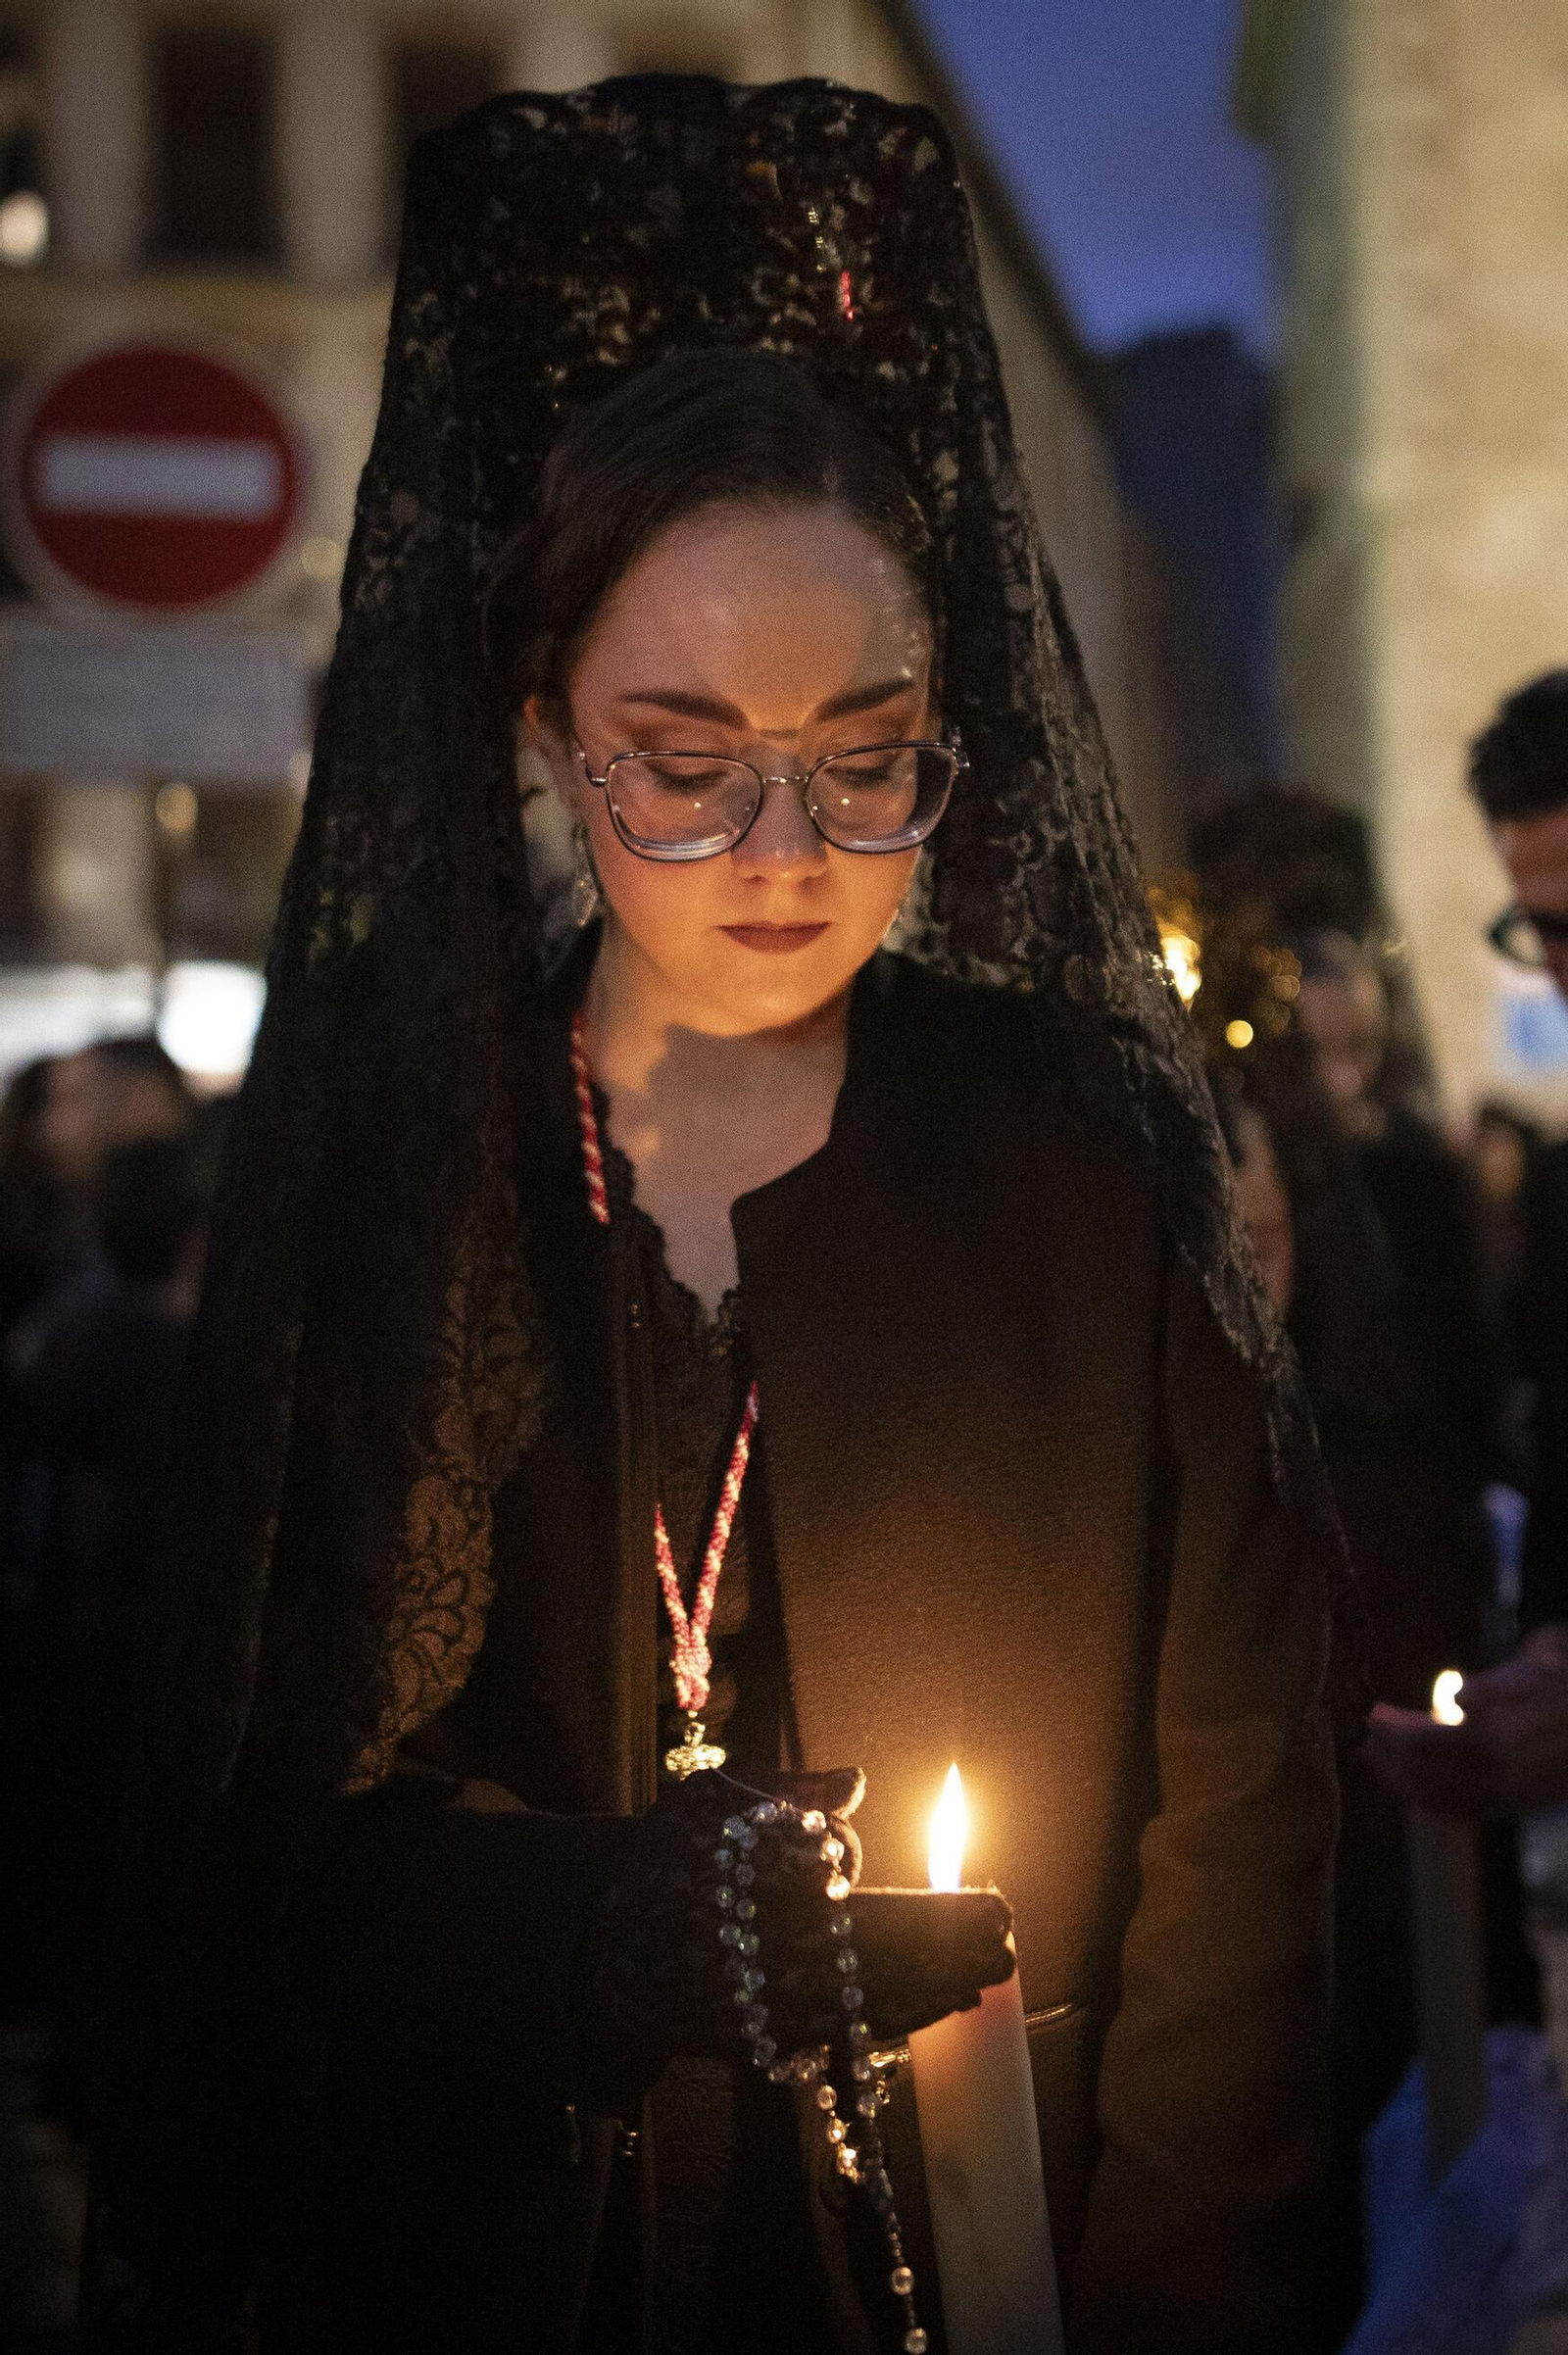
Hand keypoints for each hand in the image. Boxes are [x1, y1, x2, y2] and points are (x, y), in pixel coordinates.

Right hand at [569, 1768, 1011, 2106]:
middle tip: (1009, 1946)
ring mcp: (765, 2009)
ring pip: (865, 2008)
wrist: (596, 1936)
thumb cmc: (666, 1854)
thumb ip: (788, 1789)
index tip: (996, 1907)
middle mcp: (773, 1962)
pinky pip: (836, 2037)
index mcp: (766, 1898)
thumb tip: (857, 1780)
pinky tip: (929, 2008)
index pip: (876, 1911)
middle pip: (885, 1966)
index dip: (941, 1918)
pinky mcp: (755, 2041)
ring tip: (982, 1980)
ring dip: (929, 1995)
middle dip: (949, 1958)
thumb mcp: (715, 1801)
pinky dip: (888, 2025)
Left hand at [1367, 1628, 1567, 1817]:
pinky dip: (1427, 1799)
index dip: (1391, 1730)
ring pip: (1437, 1799)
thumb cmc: (1562, 1689)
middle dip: (1387, 1755)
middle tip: (1361, 1733)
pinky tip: (1409, 1784)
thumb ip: (1494, 1688)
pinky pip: (1459, 1811)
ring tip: (1374, 1757)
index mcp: (1499, 1745)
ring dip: (1400, 1779)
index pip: (1425, 1744)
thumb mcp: (1534, 1673)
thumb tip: (1459, 1697)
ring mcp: (1505, 1797)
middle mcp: (1498, 1779)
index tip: (1369, 1712)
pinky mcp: (1511, 1806)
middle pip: (1422, 1775)